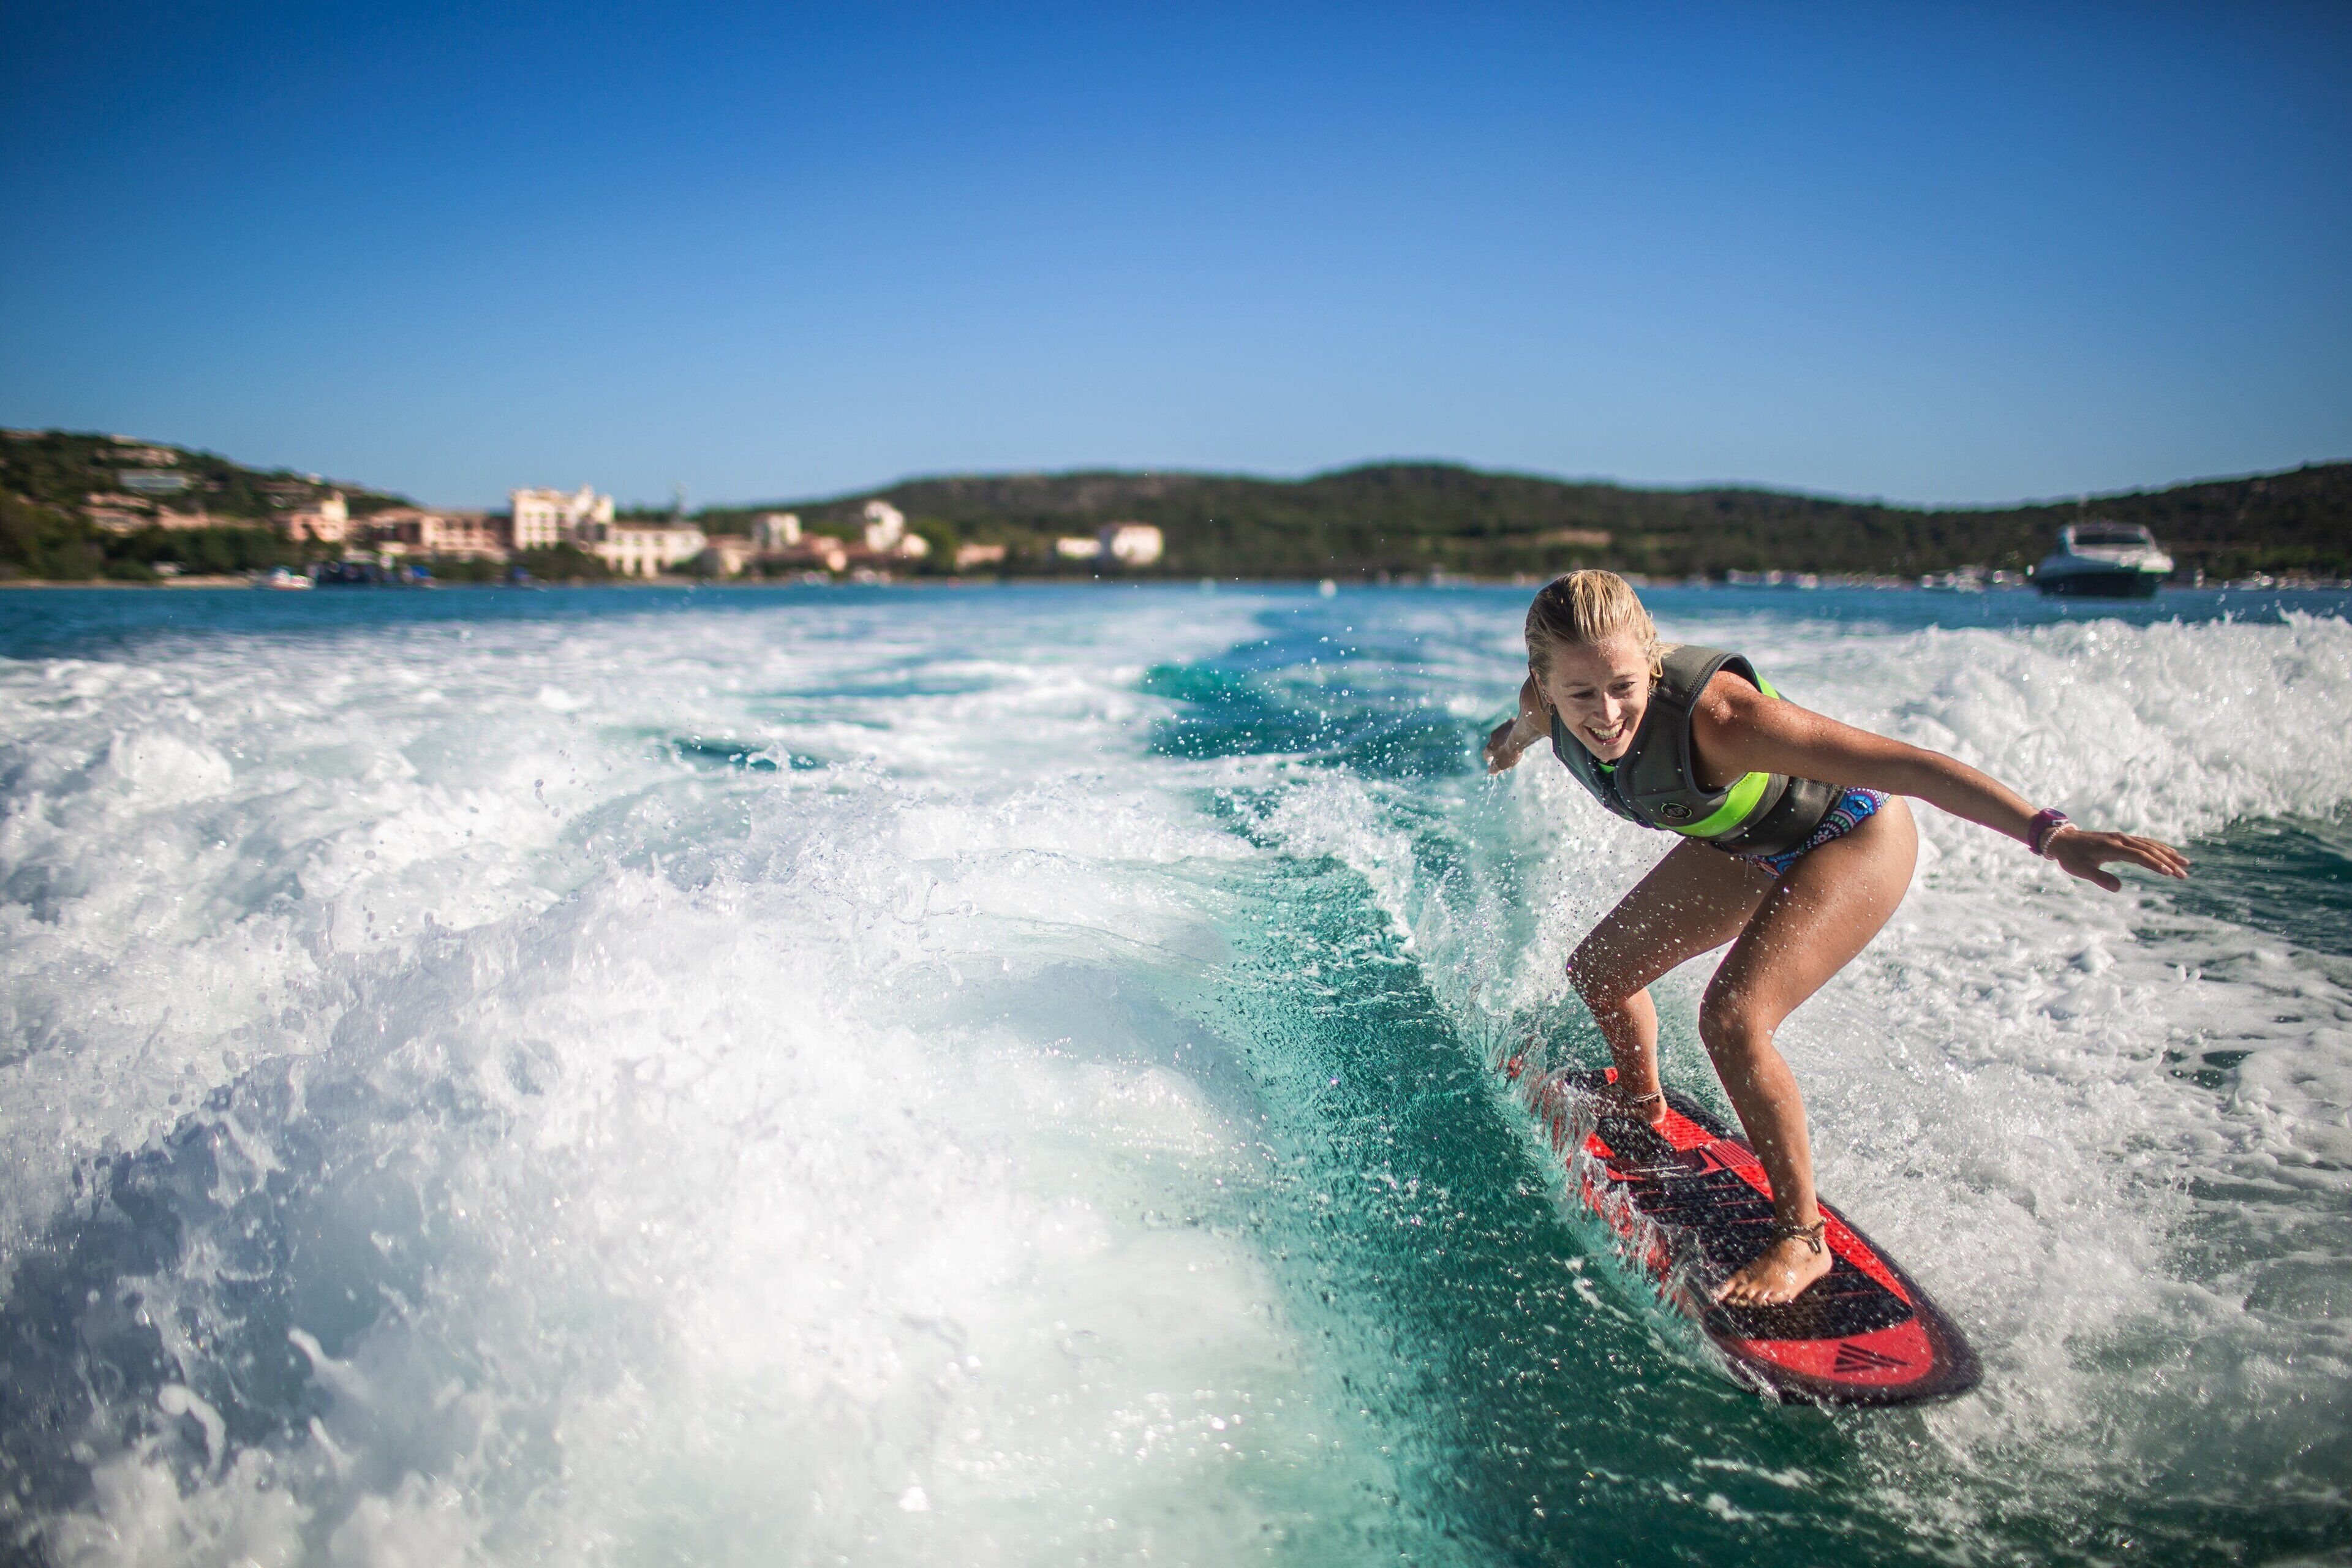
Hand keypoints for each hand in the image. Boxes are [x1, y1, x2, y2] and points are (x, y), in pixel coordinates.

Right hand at [1485, 717, 1529, 772]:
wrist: (1519, 736)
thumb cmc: (1510, 752)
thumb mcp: (1502, 764)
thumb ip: (1495, 768)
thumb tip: (1491, 772)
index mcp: (1490, 748)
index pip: (1485, 754)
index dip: (1487, 757)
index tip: (1489, 760)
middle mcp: (1493, 737)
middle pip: (1493, 743)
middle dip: (1496, 746)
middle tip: (1501, 750)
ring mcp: (1501, 729)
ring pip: (1501, 735)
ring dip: (1505, 738)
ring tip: (1512, 742)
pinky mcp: (1509, 723)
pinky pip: (1510, 727)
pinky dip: (1512, 731)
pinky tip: (1519, 734)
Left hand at [2045, 825, 2189, 891]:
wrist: (2062, 840)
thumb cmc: (2071, 857)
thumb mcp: (2081, 870)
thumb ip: (2099, 878)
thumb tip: (2118, 888)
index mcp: (2113, 848)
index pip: (2140, 856)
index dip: (2155, 865)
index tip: (2169, 874)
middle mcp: (2121, 840)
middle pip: (2150, 850)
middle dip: (2169, 862)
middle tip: (2184, 874)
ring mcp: (2122, 838)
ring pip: (2150, 844)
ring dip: (2168, 854)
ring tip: (2185, 863)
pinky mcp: (2122, 839)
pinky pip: (2145, 842)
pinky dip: (2159, 847)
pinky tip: (2169, 853)